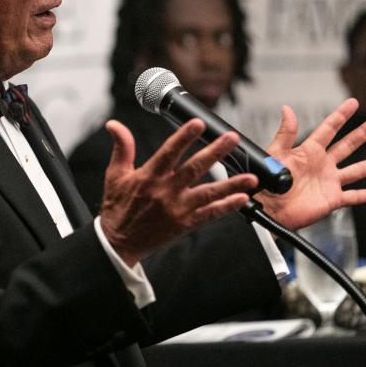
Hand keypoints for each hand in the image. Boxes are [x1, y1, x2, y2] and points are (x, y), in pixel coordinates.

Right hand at [99, 119, 257, 266]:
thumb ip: (121, 148)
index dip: (184, 137)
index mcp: (149, 177)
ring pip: (208, 193)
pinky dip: (227, 207)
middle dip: (215, 152)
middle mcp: (165, 192)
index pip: (169, 152)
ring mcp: (177, 209)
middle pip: (194, 169)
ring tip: (250, 176)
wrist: (119, 242)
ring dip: (231, 184)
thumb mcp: (115, 174)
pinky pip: (210, 214)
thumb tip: (114, 125)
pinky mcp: (185, 224)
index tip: (198, 124)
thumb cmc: (118, 207)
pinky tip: (242, 199)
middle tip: (232, 139)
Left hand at [258, 98, 365, 229]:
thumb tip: (286, 109)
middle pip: (348, 145)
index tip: (352, 103)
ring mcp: (329, 182)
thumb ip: (285, 133)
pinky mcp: (332, 199)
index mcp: (309, 151)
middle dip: (363, 133)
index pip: (328, 129)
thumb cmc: (267, 183)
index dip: (341, 115)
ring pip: (357, 170)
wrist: (268, 209)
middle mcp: (322, 165)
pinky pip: (355, 196)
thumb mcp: (276, 154)